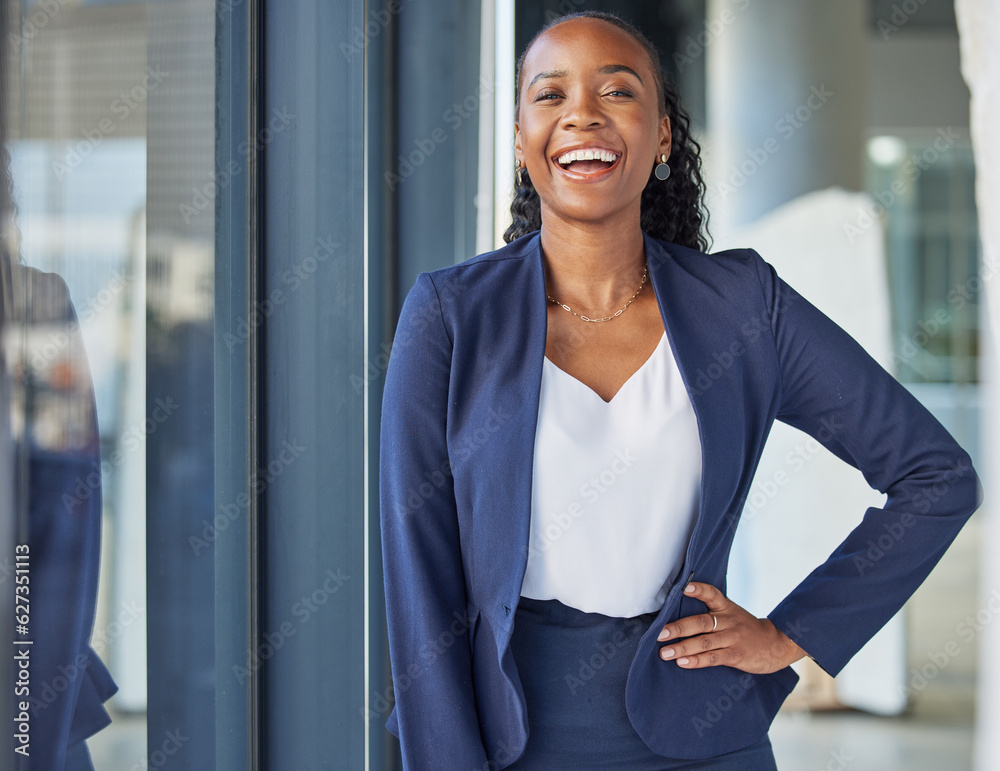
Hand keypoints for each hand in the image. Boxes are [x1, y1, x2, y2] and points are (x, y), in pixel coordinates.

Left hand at [656, 581, 808, 673]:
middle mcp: (728, 620)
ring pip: (704, 642)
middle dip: (678, 628)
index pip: (711, 594)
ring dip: (683, 648)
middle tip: (659, 633)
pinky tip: (683, 663)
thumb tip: (677, 613)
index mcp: (726, 607)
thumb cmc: (744, 628)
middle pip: (701, 622)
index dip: (698, 590)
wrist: (775, 644)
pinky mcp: (736, 655)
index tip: (683, 588)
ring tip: (664, 653)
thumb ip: (711, 612)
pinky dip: (697, 661)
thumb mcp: (731, 614)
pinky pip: (714, 658)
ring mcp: (733, 638)